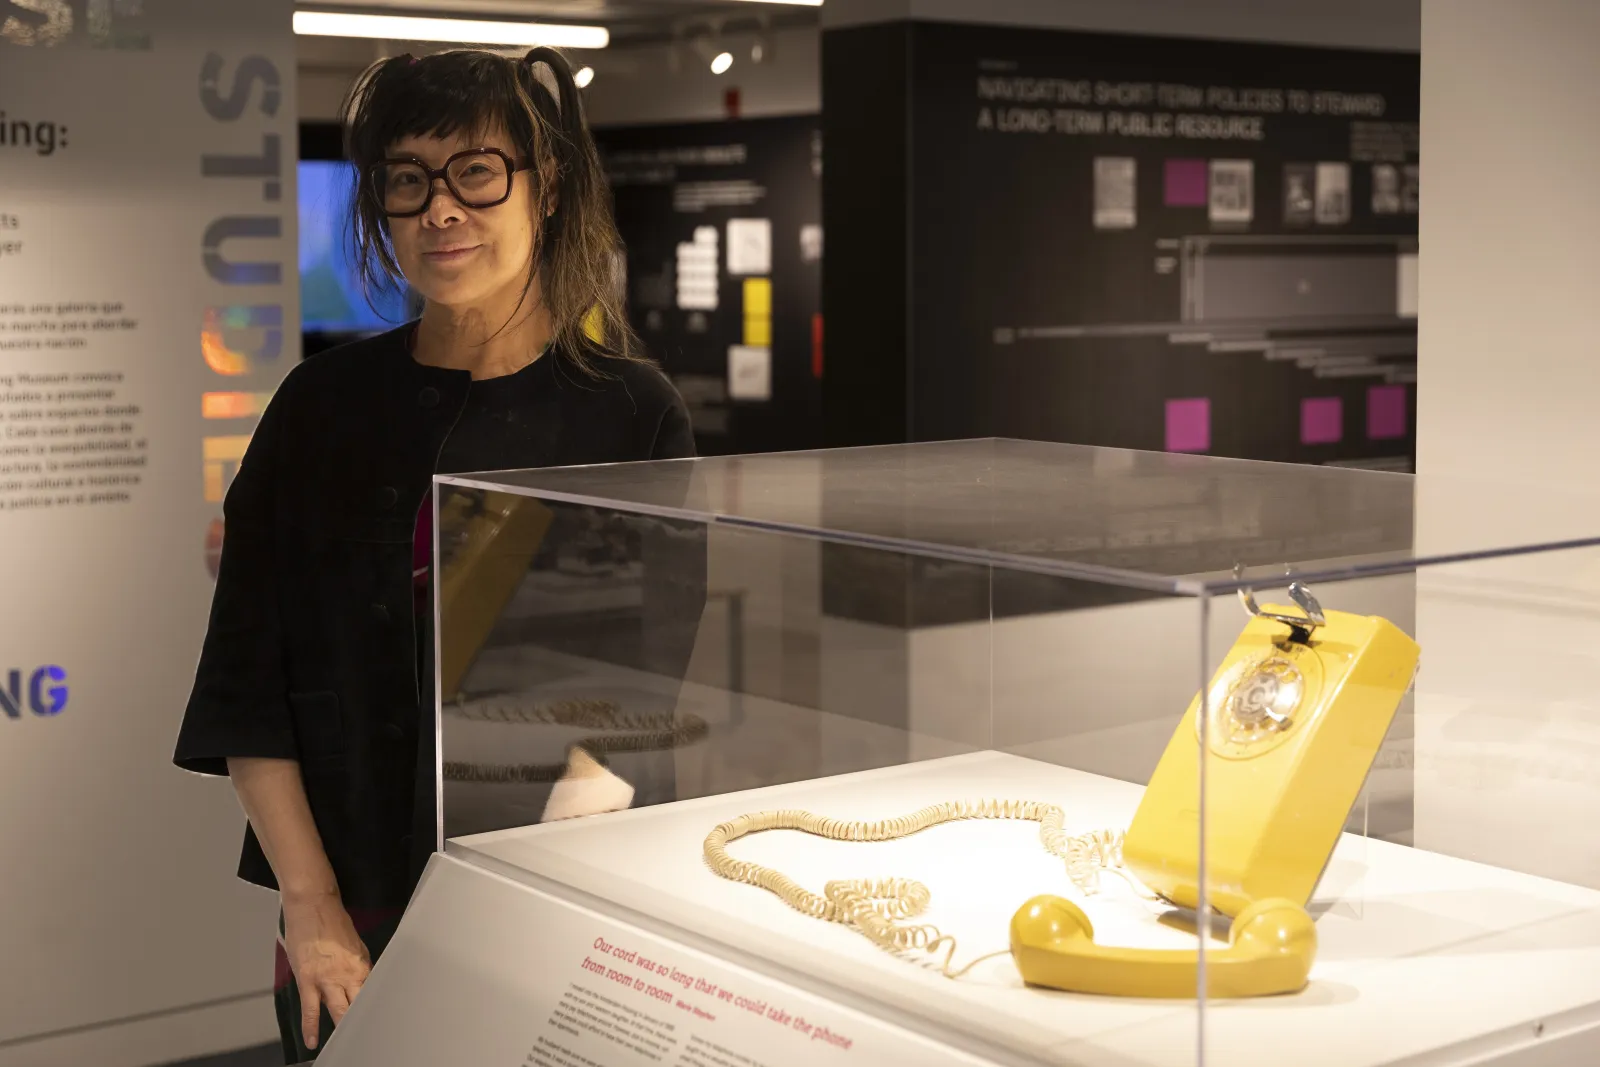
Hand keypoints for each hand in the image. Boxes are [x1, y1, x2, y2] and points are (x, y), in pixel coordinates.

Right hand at [281, 892, 371, 1050]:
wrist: (313, 906)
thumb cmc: (333, 921)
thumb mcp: (355, 944)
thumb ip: (358, 965)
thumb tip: (360, 982)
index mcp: (363, 964)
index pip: (372, 991)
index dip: (375, 1006)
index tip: (380, 1020)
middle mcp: (348, 974)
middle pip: (358, 1004)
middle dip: (363, 1020)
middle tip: (368, 1035)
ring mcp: (327, 979)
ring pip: (338, 1010)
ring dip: (341, 1026)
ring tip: (345, 1042)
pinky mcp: (308, 980)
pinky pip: (310, 1009)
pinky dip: (310, 1026)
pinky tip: (312, 1041)